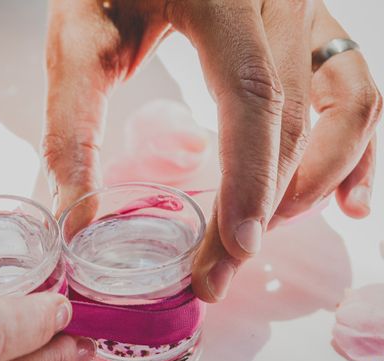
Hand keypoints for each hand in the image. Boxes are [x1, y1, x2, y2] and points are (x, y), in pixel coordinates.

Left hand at [43, 0, 381, 301]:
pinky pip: (355, 87)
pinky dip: (354, 150)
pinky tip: (345, 202)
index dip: (250, 179)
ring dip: (314, 182)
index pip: (252, 95)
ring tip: (268, 232)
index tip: (235, 246)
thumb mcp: (75, 40)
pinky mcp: (310, 25)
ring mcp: (306, 6)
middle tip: (221, 268)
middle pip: (293, 117)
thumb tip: (75, 217)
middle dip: (265, 205)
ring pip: (346, 104)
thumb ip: (71, 127)